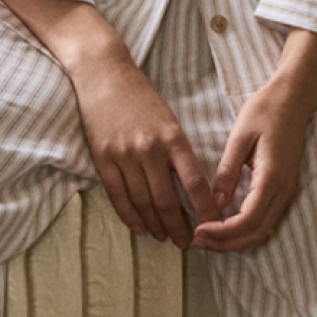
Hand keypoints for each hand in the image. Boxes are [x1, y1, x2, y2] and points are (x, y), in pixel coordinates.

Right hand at [0, 0, 218, 243]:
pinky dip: (130, 216)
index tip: (213, 224)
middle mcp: (150, 149)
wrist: (104, 74)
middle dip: (179, 226)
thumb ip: (178, 151)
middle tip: (187, 242)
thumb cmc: (141, 96)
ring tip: (164, 237)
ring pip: (143, 202)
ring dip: (155, 225)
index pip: (194, 182)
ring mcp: (124, 155)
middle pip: (167, 199)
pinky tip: (140, 227)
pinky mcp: (103, 158)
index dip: (205, 208)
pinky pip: (118, 196)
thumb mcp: (169, 119)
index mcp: (173, 137)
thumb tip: (192, 187)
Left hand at [192, 28, 316, 253]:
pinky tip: (225, 225)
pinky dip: (246, 230)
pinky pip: (266, 219)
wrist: (294, 98)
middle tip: (198, 241)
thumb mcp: (240, 136)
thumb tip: (216, 203)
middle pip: (256, 233)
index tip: (199, 231)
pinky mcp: (284, 188)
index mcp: (272, 177)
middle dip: (226, 243)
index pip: (248, 219)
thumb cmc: (266, 111)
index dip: (222, 233)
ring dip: (236, 240)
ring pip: (263, 230)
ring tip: (208, 237)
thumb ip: (228, 171)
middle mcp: (284, 190)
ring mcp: (287, 191)